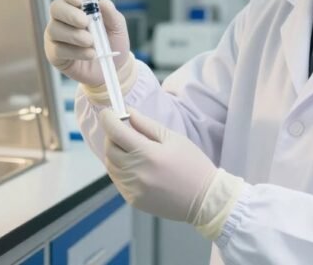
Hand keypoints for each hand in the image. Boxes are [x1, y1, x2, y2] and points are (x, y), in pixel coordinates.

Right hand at [43, 0, 129, 86]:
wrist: (113, 68)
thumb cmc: (112, 43)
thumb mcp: (117, 28)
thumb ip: (111, 15)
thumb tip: (103, 2)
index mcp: (77, 8)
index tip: (81, 1)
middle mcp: (63, 19)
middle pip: (56, 8)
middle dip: (70, 14)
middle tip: (85, 23)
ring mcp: (56, 36)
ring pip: (55, 30)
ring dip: (74, 35)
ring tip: (91, 42)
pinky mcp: (54, 54)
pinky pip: (58, 49)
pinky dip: (75, 52)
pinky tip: (90, 54)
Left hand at [99, 108, 216, 222]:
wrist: (204, 199)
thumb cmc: (192, 164)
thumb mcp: (173, 138)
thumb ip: (147, 125)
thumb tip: (128, 112)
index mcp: (148, 154)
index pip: (115, 132)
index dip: (108, 119)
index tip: (109, 112)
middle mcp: (136, 173)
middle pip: (109, 149)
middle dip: (112, 136)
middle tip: (123, 131)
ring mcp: (133, 189)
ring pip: (110, 166)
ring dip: (115, 154)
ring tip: (131, 150)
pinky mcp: (133, 200)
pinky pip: (117, 181)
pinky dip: (120, 170)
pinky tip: (135, 167)